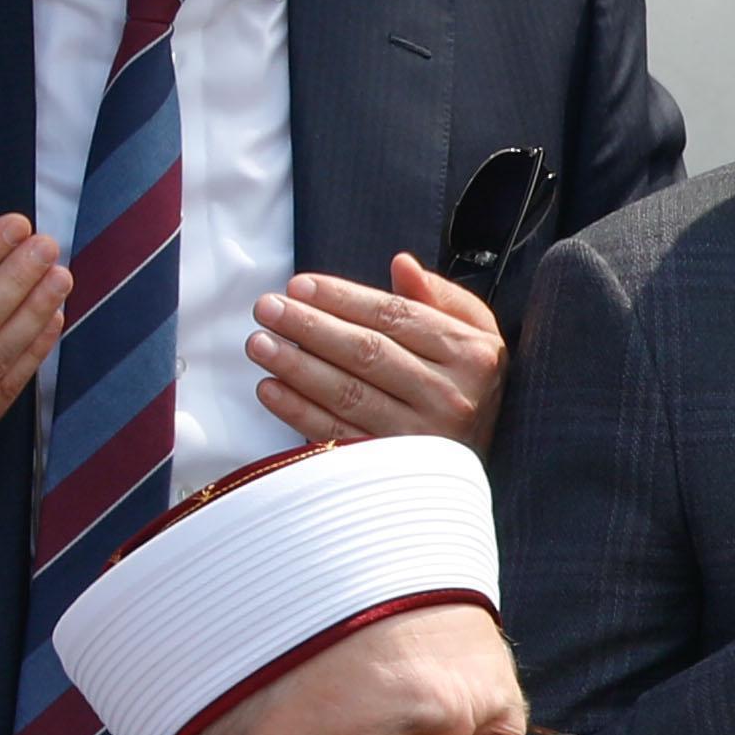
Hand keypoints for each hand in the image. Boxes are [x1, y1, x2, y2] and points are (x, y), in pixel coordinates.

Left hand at [252, 256, 508, 450]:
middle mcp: (451, 395)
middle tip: (268, 309)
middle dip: (310, 326)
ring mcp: (422, 436)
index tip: (300, 286)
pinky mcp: (394, 469)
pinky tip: (270, 389)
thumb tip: (402, 265)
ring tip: (259, 344)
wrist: (475, 469)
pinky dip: (299, 412)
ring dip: (297, 366)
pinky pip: (338, 436)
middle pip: (368, 352)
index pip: (397, 316)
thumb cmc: (469, 390)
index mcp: (470, 355)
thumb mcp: (475, 338)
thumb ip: (442, 298)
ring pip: (348, 393)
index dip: (343, 298)